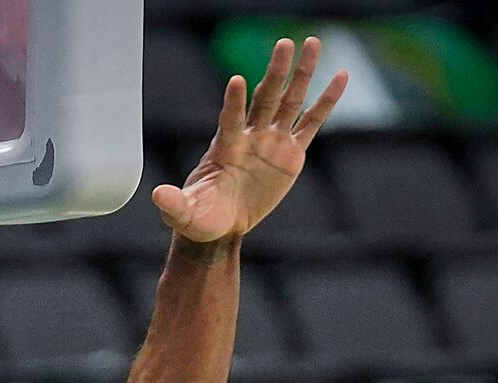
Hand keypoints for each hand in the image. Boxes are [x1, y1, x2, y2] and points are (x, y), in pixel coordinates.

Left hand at [155, 36, 347, 245]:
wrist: (220, 224)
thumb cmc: (199, 217)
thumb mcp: (184, 214)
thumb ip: (173, 204)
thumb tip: (157, 195)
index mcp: (225, 148)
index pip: (230, 119)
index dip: (233, 102)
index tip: (236, 80)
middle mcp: (250, 136)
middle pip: (265, 98)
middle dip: (276, 72)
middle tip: (285, 43)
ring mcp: (272, 141)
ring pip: (290, 101)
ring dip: (300, 74)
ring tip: (312, 43)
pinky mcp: (291, 153)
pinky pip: (312, 123)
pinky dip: (326, 101)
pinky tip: (340, 77)